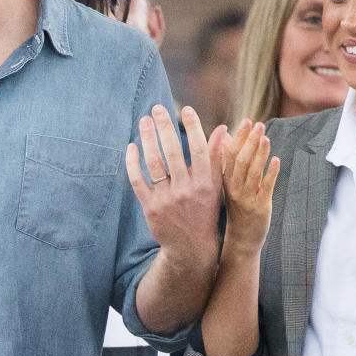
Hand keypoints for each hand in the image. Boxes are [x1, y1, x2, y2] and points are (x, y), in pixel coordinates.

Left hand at [125, 105, 224, 268]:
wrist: (191, 247)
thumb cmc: (205, 211)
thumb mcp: (216, 186)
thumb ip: (217, 157)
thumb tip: (223, 129)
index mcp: (205, 183)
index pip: (199, 149)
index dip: (193, 127)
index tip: (186, 109)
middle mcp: (186, 190)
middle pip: (173, 152)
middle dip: (164, 127)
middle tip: (157, 108)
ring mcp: (167, 199)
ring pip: (153, 163)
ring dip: (147, 139)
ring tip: (144, 121)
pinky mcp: (150, 207)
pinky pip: (137, 180)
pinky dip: (133, 162)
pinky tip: (132, 146)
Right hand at [222, 119, 279, 254]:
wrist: (241, 239)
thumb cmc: (236, 209)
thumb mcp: (227, 185)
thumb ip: (227, 162)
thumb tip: (224, 138)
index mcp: (225, 182)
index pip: (229, 155)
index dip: (238, 137)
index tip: (245, 121)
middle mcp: (234, 189)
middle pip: (241, 161)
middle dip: (250, 141)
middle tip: (258, 124)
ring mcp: (247, 198)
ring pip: (253, 172)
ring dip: (260, 153)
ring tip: (266, 137)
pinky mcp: (261, 207)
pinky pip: (266, 187)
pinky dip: (271, 173)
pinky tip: (276, 160)